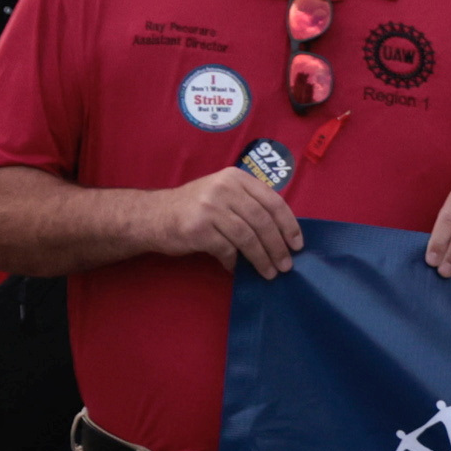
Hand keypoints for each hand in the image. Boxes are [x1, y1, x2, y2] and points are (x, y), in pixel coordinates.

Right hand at [155, 166, 303, 275]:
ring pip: (247, 237)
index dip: (289, 225)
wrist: (153, 215)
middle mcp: (224, 188)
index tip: (297, 244)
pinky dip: (235, 261)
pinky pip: (226, 249)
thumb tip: (282, 234)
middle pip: (262, 221)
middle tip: (286, 265)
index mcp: (236, 178)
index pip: (273, 201)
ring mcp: (209, 207)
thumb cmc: (195, 208)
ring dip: (261, 258)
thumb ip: (249, 204)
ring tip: (269, 272)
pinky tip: (237, 269)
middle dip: (278, 246)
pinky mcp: (198, 228)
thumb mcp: (223, 194)